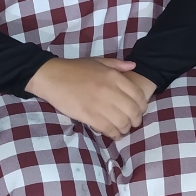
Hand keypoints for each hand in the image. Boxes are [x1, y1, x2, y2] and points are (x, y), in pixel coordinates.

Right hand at [25, 56, 157, 138]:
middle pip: (133, 111)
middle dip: (136, 120)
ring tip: (123, 129)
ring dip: (125, 128)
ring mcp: (100, 104)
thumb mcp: (97, 61)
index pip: (138, 95)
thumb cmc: (74, 68)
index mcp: (114, 76)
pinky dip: (114, 134)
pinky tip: (114, 134)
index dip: (143, 106)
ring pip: (122, 122)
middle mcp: (110, 90)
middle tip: (133, 123)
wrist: (52, 77)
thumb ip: (117, 64)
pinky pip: (108, 129)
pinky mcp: (89, 116)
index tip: (139, 110)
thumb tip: (133, 66)